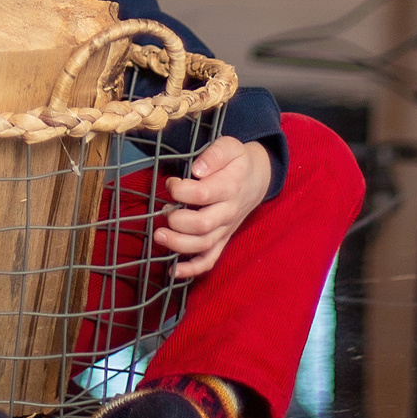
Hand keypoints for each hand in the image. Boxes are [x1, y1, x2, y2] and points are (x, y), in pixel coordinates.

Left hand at [156, 137, 271, 279]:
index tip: (171, 183)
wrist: (258, 178)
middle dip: (177, 222)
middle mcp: (229, 211)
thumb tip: (196, 170)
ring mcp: (226, 228)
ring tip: (159, 236)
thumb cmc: (237, 161)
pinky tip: (172, 271)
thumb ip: (214, 155)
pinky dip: (192, 269)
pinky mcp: (223, 239)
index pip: (202, 194)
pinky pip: (210, 259)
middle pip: (202, 225)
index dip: (180, 191)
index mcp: (230, 187)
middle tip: (162, 212)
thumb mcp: (229, 147)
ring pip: (204, 245)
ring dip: (179, 245)